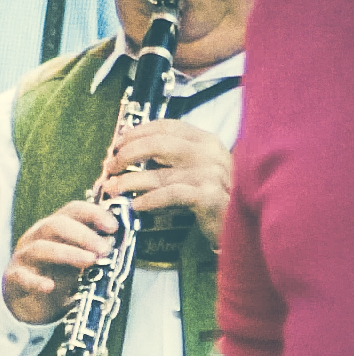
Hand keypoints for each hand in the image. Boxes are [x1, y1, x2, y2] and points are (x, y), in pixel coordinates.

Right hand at [2, 200, 118, 325]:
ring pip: (41, 248)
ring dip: (68, 253)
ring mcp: (24, 257)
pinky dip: (36, 281)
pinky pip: (22, 277)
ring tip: (90, 262)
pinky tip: (49, 287)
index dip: (94, 214)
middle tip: (105, 249)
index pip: (73, 210)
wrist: (27, 304)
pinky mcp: (14, 279)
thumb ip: (93, 250)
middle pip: (55, 224)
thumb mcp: (77, 261)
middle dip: (83, 235)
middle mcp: (37, 237)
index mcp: (54, 228)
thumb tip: (120, 242)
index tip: (114, 227)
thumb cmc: (56, 277)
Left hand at [104, 121, 231, 249]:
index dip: (137, 132)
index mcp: (206, 141)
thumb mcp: (199, 171)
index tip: (117, 142)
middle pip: (157, 144)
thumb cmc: (216, 201)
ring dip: (129, 181)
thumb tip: (130, 154)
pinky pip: (169, 195)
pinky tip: (135, 206)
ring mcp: (211, 173)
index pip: (166, 126)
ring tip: (112, 188)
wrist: (245, 229)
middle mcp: (209, 152)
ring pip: (158, 174)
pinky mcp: (208, 197)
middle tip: (110, 166)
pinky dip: (148, 200)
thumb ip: (174, 160)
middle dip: (128, 154)